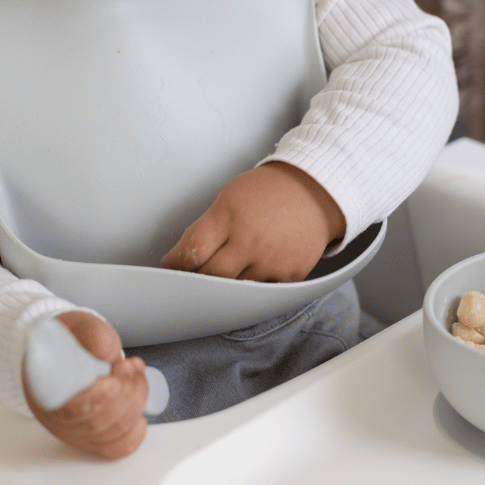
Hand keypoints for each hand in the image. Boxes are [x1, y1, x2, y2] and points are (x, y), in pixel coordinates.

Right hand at [22, 311, 147, 458]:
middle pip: (95, 424)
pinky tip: (138, 406)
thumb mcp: (79, 328)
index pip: (69, 411)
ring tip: (135, 373)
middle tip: (129, 367)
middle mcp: (58, 419)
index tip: (112, 382)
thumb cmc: (71, 340)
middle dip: (123, 393)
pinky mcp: (94, 436)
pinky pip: (117, 446)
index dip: (95, 400)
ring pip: (109, 433)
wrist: (68, 347)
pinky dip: (135, 429)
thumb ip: (92, 336)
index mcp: (45, 393)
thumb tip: (105, 350)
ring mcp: (77, 430)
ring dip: (133, 401)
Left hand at [159, 162, 344, 281]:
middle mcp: (250, 240)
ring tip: (218, 279)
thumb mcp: (230, 196)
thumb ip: (209, 226)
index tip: (170, 266)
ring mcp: (271, 261)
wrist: (314, 192)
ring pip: (235, 290)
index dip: (175, 263)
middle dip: (195, 280)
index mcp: (229, 216)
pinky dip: (251, 289)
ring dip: (223, 287)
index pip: (191, 250)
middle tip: (189, 279)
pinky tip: (248, 276)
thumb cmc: (267, 192)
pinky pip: (261, 293)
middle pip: (209, 277)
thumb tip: (186, 257)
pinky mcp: (290, 275)